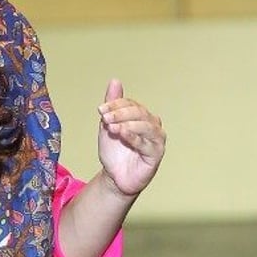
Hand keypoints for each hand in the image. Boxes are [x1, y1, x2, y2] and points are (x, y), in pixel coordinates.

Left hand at [97, 78, 165, 197]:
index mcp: (142, 116)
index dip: (115, 104)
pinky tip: (122, 134)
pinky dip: (133, 137)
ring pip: (145, 126)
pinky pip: (146, 144)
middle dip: (120, 113)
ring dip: (126, 123)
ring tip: (111, 126)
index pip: (131, 104)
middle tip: (104, 117)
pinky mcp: (156, 154)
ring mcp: (156, 140)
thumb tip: (115, 80)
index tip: (100, 109)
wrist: (114, 176)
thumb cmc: (114, 150)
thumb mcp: (108, 124)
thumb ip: (113, 104)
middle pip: (139, 113)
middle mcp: (152, 125)